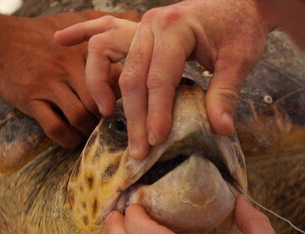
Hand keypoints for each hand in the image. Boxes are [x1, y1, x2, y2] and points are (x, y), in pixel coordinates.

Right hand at [0, 11, 139, 147]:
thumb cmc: (41, 34)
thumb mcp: (75, 21)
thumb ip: (107, 22)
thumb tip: (138, 17)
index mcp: (84, 50)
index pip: (116, 76)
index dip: (125, 95)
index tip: (127, 104)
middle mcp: (69, 67)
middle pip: (101, 100)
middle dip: (108, 117)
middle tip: (109, 123)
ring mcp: (49, 84)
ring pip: (81, 116)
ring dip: (90, 130)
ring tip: (91, 130)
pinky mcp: (31, 99)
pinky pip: (56, 127)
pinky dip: (68, 139)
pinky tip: (72, 138)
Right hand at [58, 0, 269, 158]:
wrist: (241, 2)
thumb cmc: (241, 29)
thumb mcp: (239, 61)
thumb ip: (225, 94)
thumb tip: (220, 129)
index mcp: (176, 29)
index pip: (160, 78)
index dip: (157, 112)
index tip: (156, 141)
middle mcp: (152, 24)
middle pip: (132, 74)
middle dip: (134, 115)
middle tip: (138, 148)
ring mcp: (142, 23)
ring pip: (106, 49)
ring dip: (100, 81)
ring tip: (106, 113)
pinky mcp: (139, 26)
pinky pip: (104, 27)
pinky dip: (82, 33)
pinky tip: (62, 40)